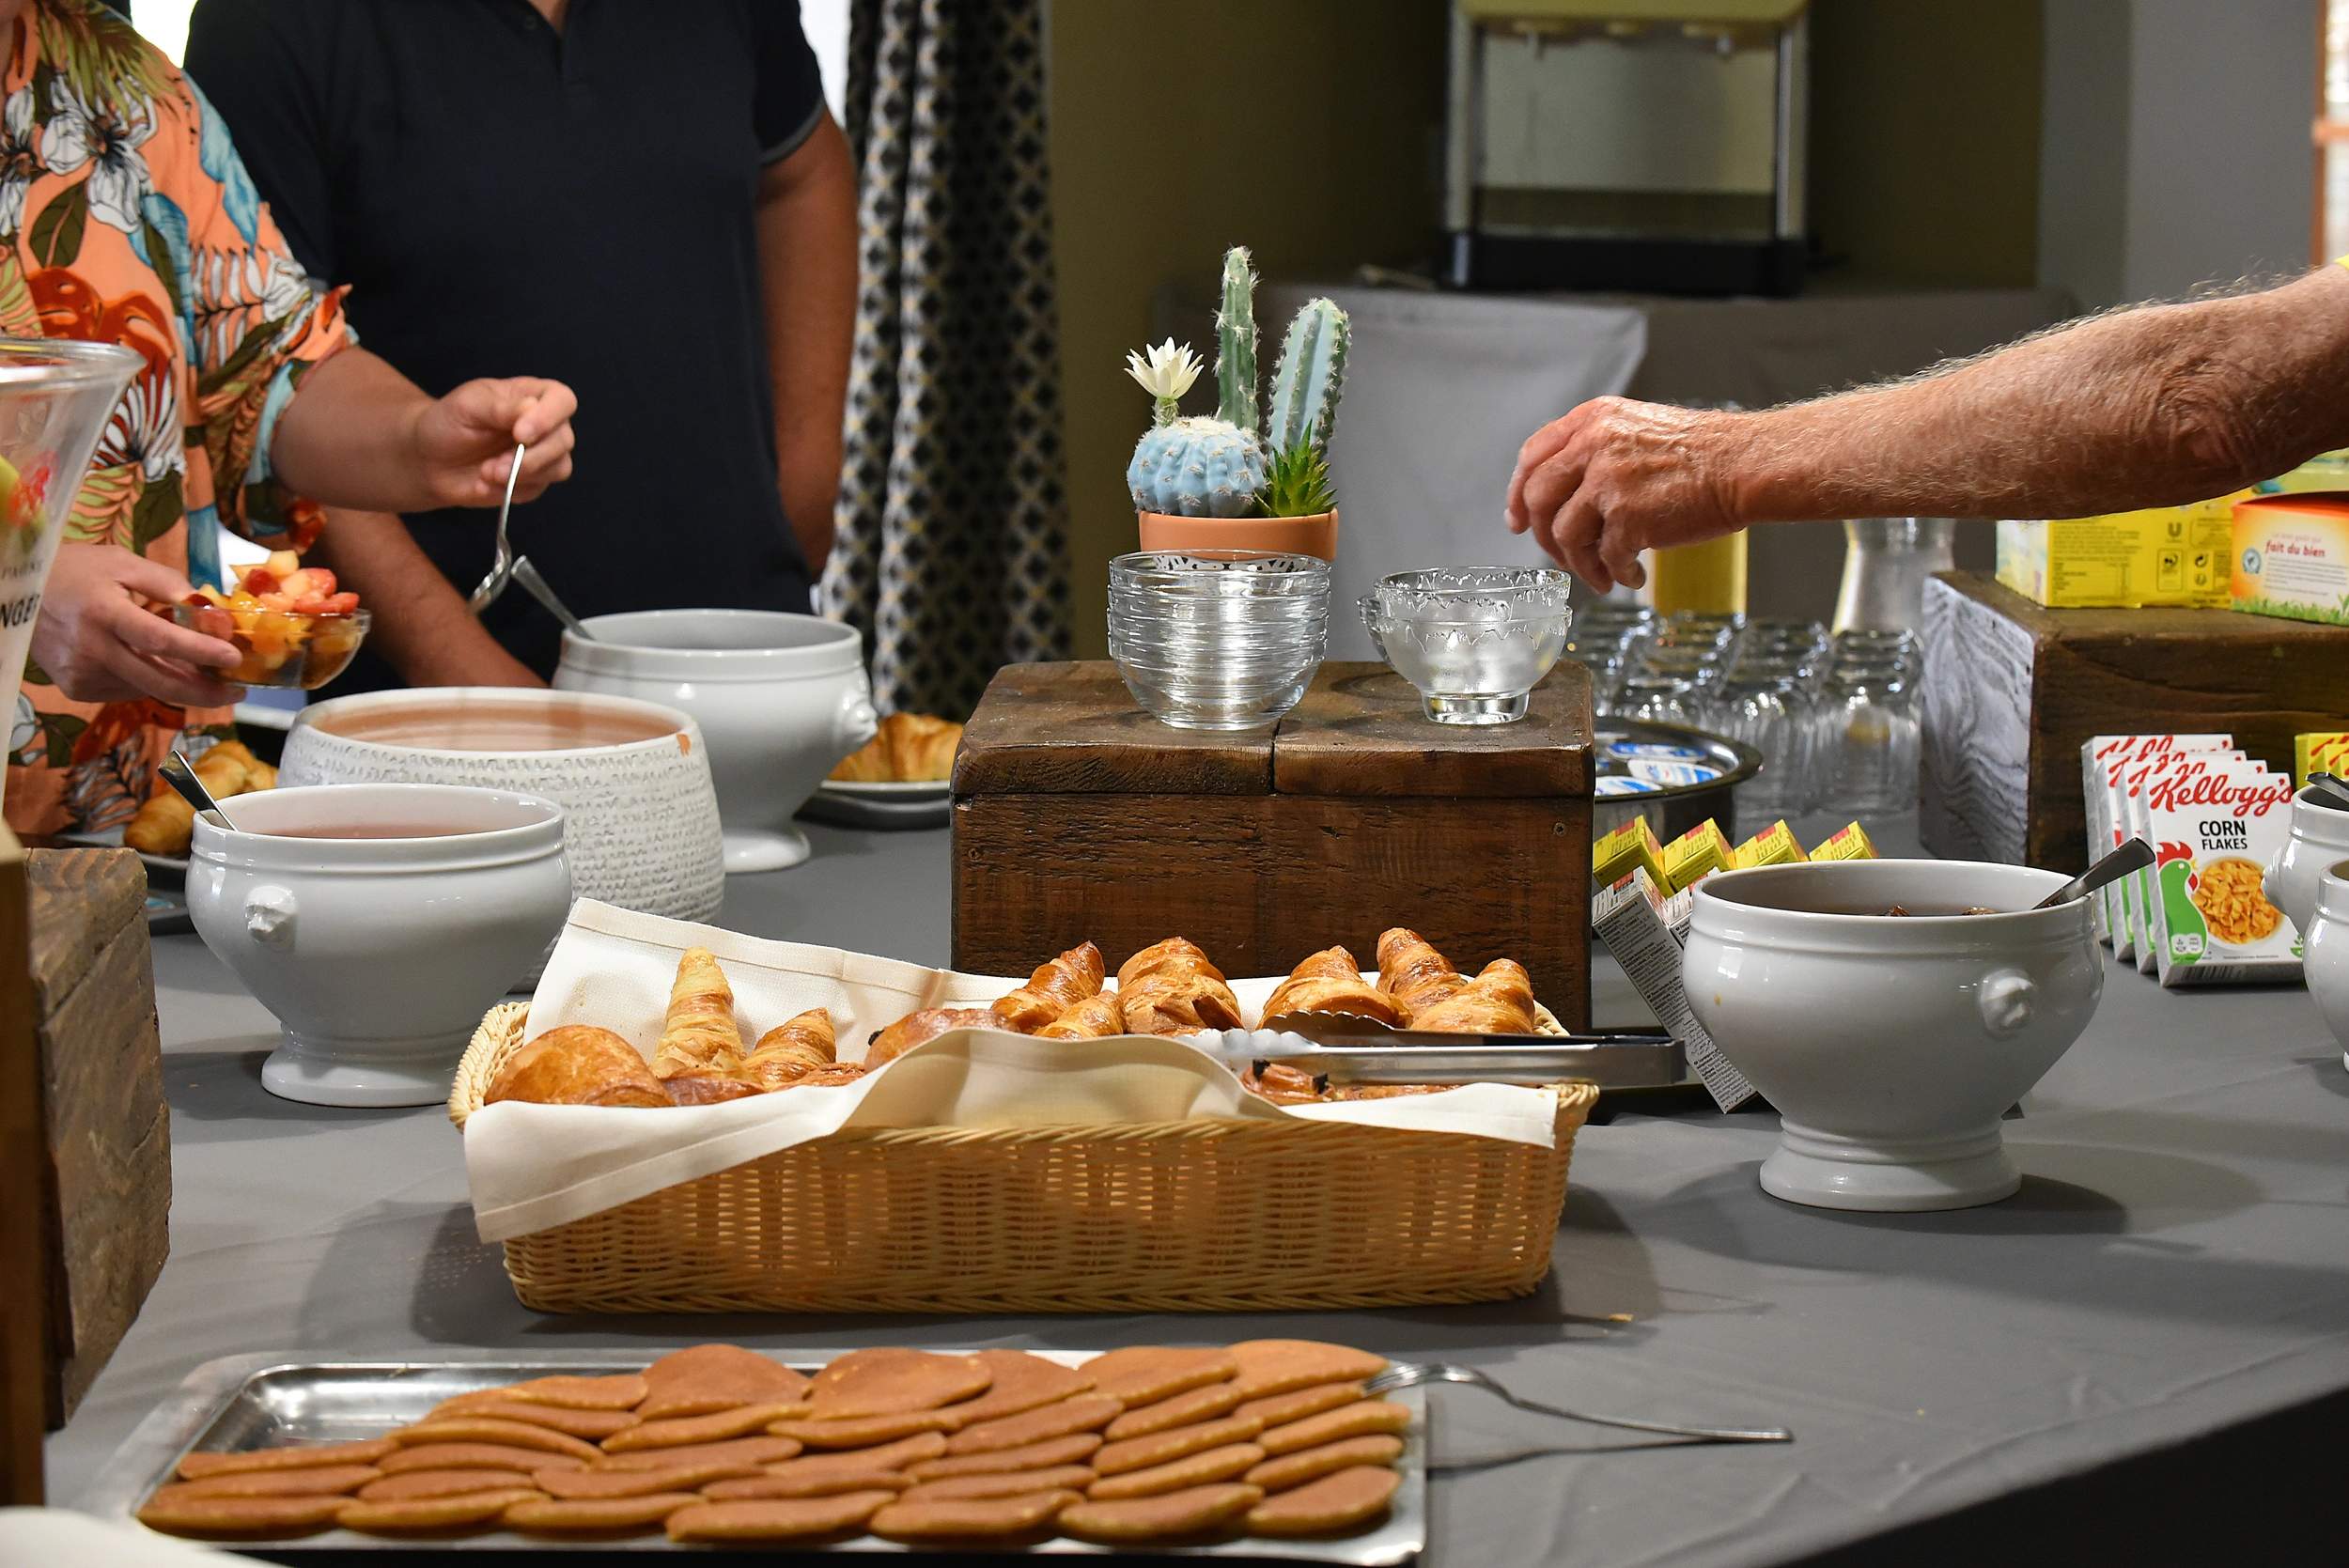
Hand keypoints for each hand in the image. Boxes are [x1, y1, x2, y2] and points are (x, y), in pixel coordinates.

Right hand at [31, 543, 243, 706]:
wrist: (17, 591)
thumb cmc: (75, 571)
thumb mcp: (122, 563)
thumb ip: (168, 584)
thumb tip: (210, 608)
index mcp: (104, 611)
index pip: (160, 639)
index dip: (201, 651)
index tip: (234, 658)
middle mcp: (91, 648)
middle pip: (158, 680)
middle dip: (204, 691)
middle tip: (235, 690)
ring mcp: (81, 673)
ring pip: (146, 687)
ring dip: (176, 681)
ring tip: (192, 664)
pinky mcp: (75, 687)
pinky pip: (125, 689)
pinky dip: (145, 678)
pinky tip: (144, 659)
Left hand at [411, 377, 577, 508]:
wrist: (429, 460)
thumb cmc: (448, 423)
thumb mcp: (468, 406)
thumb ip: (500, 407)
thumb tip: (532, 407)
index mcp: (532, 395)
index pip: (562, 400)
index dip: (549, 418)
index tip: (520, 434)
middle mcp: (544, 424)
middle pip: (563, 440)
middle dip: (530, 457)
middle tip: (494, 465)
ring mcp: (542, 454)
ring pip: (559, 468)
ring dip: (520, 475)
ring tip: (486, 473)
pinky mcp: (534, 481)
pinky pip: (538, 489)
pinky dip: (511, 490)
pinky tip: (485, 484)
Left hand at [1505, 396, 1746, 591]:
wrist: (1744, 464)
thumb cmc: (1701, 454)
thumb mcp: (1636, 430)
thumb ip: (1595, 453)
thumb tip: (1560, 500)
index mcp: (1593, 420)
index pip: (1532, 457)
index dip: (1518, 493)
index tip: (1517, 521)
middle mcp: (1594, 445)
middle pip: (1537, 499)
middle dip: (1544, 538)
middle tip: (1563, 559)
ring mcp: (1608, 481)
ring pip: (1564, 534)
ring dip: (1579, 565)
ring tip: (1602, 576)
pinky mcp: (1628, 517)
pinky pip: (1604, 557)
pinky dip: (1615, 574)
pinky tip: (1633, 577)